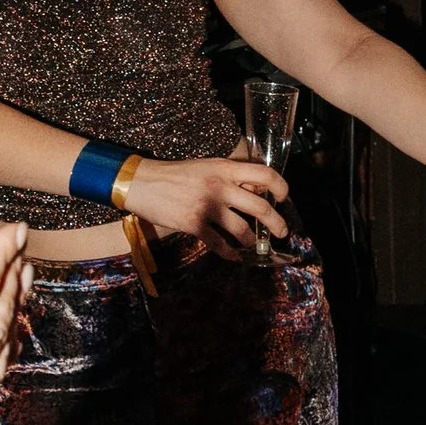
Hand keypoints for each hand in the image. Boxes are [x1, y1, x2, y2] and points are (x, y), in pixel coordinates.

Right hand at [127, 152, 289, 251]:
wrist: (141, 182)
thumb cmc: (175, 174)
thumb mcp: (207, 166)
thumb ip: (230, 177)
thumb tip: (256, 191)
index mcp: (225, 168)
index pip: (265, 174)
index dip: (281, 187)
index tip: (284, 198)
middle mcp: (220, 186)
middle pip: (261, 208)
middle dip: (277, 224)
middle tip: (282, 232)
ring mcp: (208, 207)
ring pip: (243, 230)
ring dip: (252, 242)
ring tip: (255, 246)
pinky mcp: (194, 224)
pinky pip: (219, 244)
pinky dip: (230, 254)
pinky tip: (235, 258)